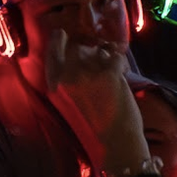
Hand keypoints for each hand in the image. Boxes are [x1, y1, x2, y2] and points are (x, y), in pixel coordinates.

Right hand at [37, 26, 143, 168]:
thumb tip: (80, 48)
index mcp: (55, 82)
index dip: (61, 38)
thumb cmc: (95, 121)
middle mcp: (67, 75)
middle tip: (100, 61)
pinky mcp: (108, 73)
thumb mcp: (72, 97)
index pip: (54, 46)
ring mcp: (87, 73)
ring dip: (108, 57)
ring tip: (114, 73)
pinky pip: (116, 57)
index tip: (67, 36)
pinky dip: (122, 63)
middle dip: (91, 49)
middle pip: (78, 44)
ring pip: (99, 49)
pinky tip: (123, 75)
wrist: (116, 140)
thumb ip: (70, 74)